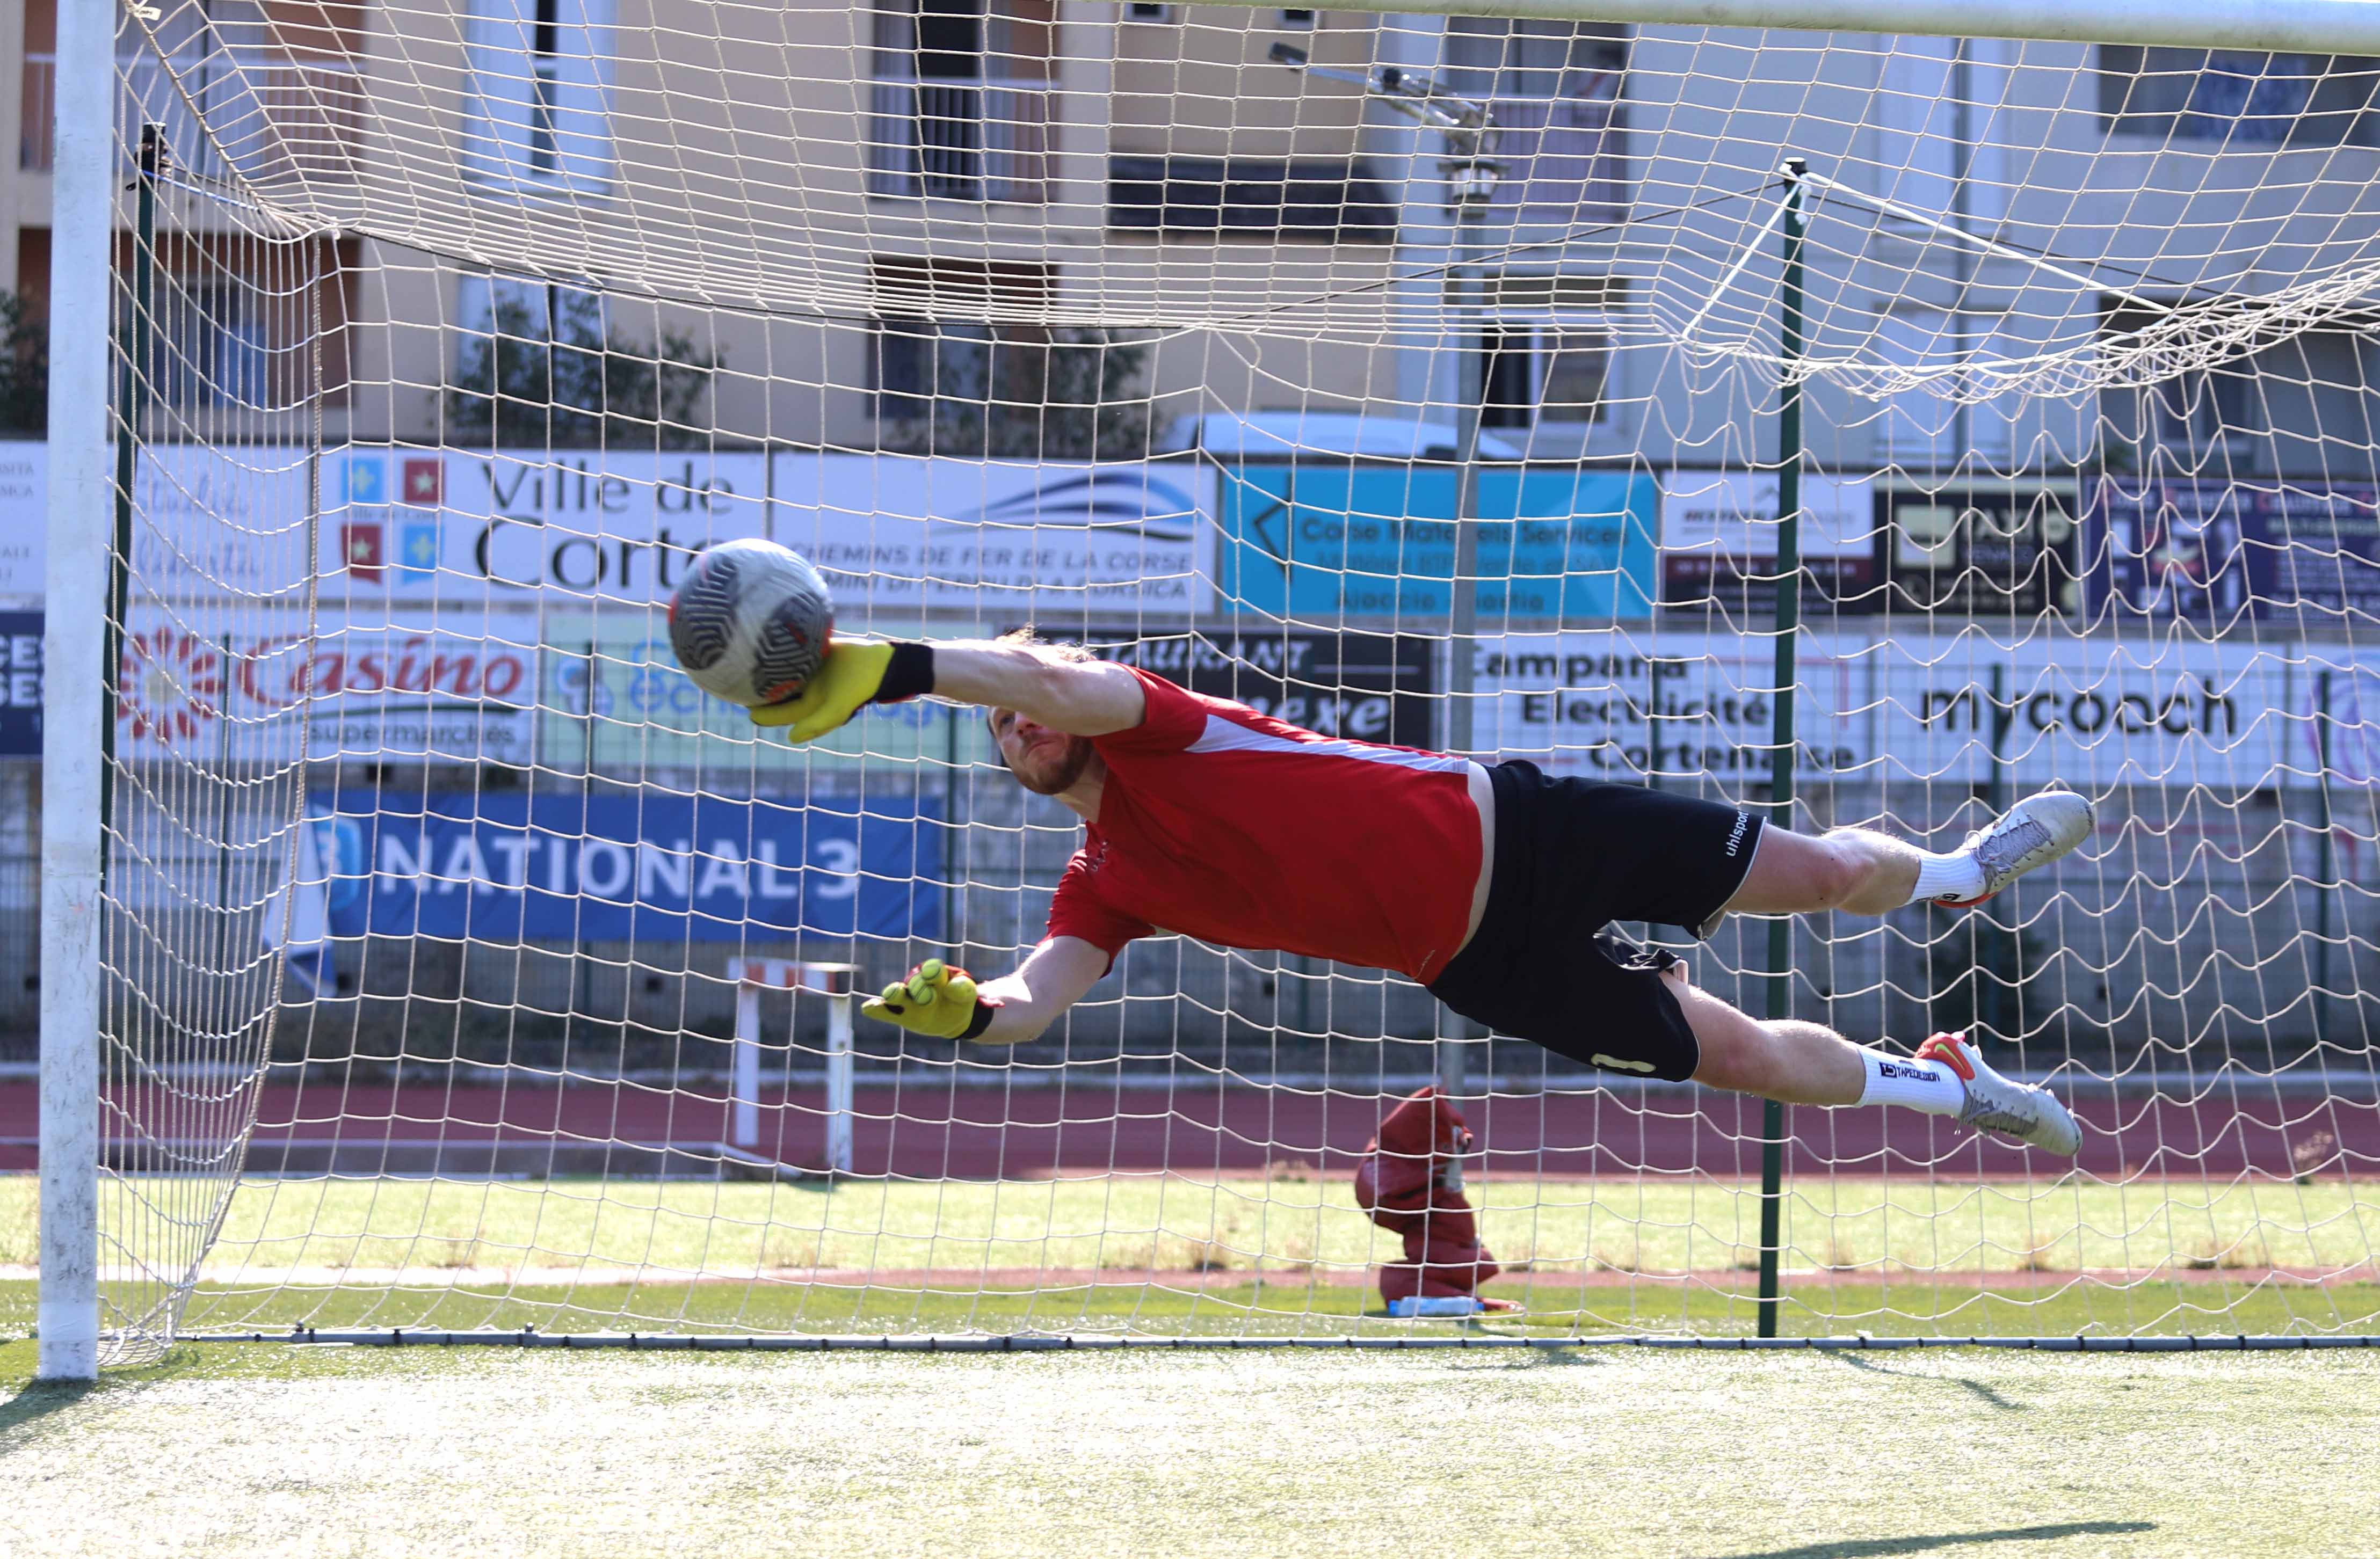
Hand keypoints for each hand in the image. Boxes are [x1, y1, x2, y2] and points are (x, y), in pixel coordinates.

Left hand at [749, 640, 893, 741]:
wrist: (877, 663)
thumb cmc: (859, 688)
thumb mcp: (839, 708)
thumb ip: (817, 724)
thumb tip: (792, 738)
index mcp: (809, 705)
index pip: (781, 712)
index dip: (764, 714)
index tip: (748, 711)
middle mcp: (805, 690)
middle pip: (776, 694)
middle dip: (758, 694)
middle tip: (736, 688)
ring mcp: (807, 671)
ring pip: (781, 674)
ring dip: (765, 673)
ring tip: (742, 667)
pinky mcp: (811, 654)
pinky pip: (791, 655)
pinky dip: (779, 653)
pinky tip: (763, 645)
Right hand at [862, 959, 996, 1039]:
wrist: (954, 1016)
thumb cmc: (959, 999)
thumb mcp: (967, 994)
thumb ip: (963, 989)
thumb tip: (952, 987)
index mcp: (936, 973)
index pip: (931, 969)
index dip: (932, 972)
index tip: (935, 977)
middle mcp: (918, 983)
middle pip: (914, 982)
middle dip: (920, 989)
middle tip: (928, 999)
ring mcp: (907, 999)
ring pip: (895, 993)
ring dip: (894, 994)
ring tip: (892, 995)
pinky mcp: (900, 1014)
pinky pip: (885, 1010)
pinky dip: (877, 1009)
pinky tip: (868, 1007)